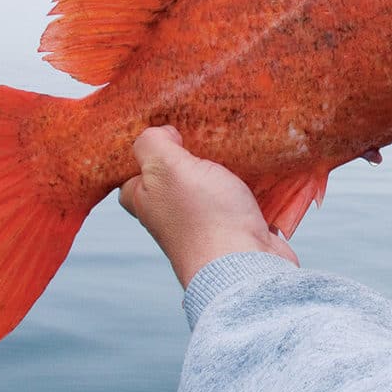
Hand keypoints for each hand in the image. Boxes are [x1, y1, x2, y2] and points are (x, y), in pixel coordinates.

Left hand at [119, 126, 298, 288]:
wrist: (247, 266)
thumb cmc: (204, 217)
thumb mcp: (167, 167)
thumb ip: (153, 143)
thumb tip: (162, 133)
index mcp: (146, 200)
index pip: (132, 172)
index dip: (144, 150)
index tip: (164, 125)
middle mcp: (171, 214)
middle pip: (175, 175)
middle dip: (190, 152)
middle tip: (204, 126)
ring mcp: (206, 222)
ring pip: (211, 185)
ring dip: (223, 165)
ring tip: (234, 137)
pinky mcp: (238, 226)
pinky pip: (240, 197)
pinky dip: (250, 182)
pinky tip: (258, 163)